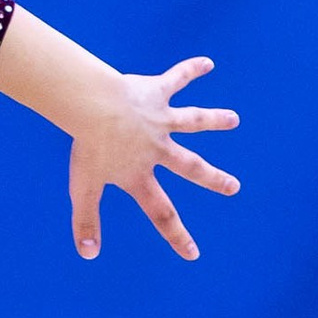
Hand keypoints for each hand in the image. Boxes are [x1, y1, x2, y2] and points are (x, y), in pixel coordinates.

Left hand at [67, 56, 238, 261]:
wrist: (94, 109)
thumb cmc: (87, 147)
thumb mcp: (83, 188)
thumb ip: (86, 222)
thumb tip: (88, 255)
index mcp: (140, 174)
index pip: (161, 212)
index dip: (176, 236)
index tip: (193, 254)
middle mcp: (157, 149)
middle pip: (191, 167)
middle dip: (214, 179)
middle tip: (234, 187)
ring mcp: (161, 120)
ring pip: (193, 121)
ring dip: (215, 120)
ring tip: (234, 120)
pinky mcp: (156, 93)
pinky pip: (176, 79)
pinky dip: (190, 70)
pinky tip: (206, 62)